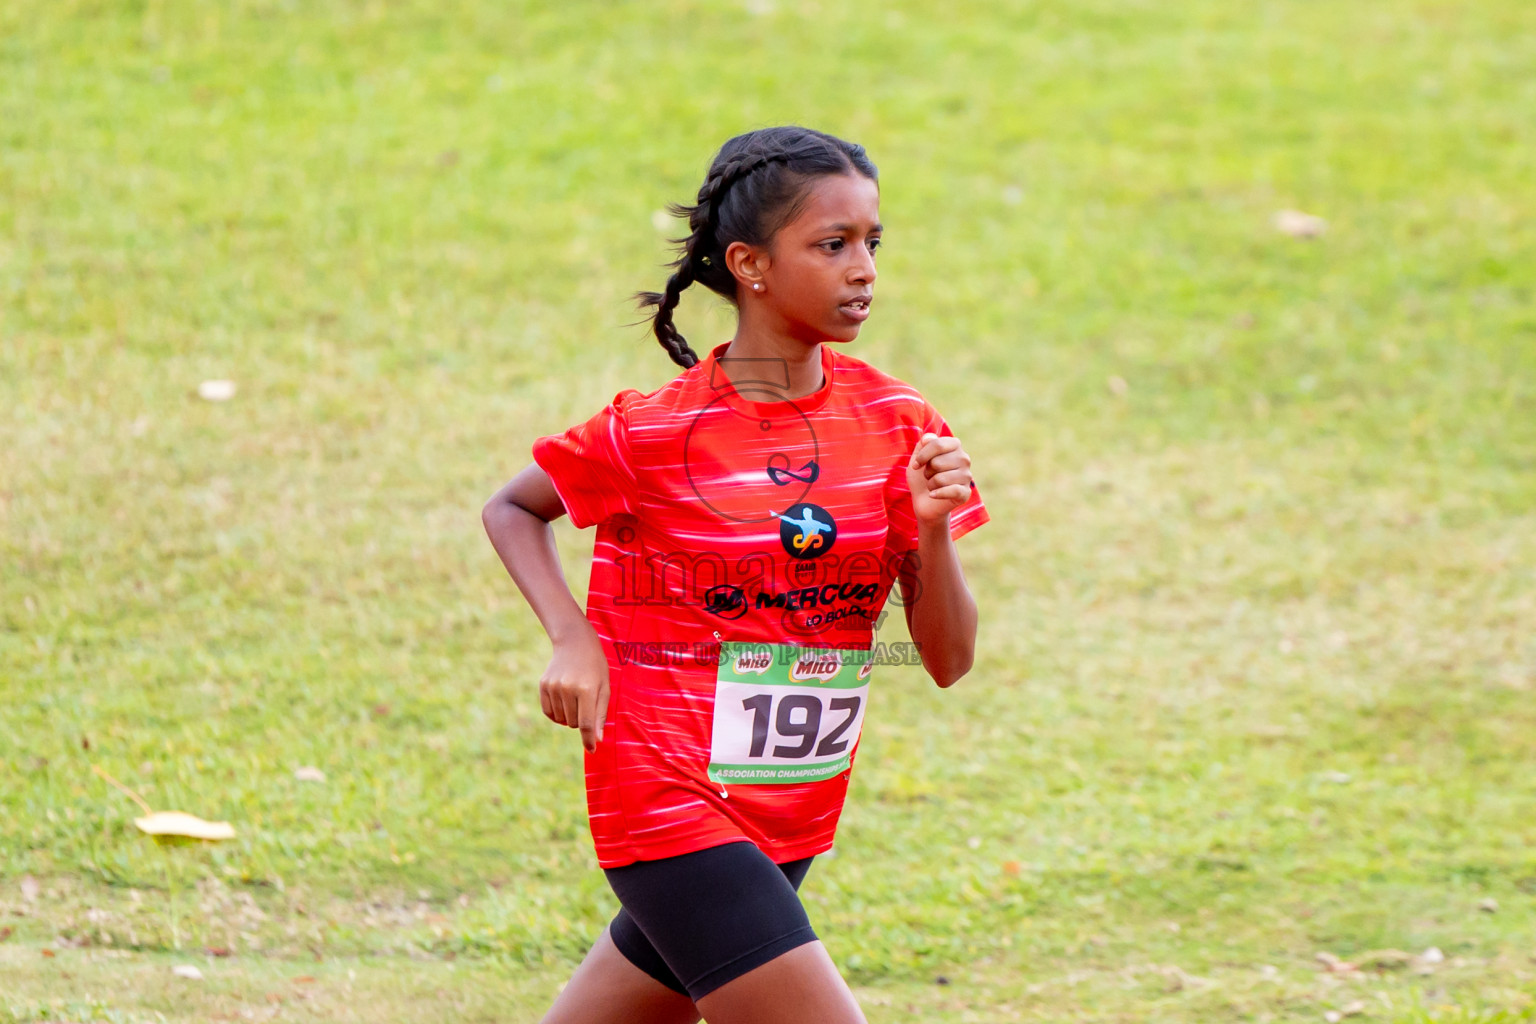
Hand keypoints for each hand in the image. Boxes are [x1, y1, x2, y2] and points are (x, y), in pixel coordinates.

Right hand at [538, 625, 609, 751]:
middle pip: (573, 723)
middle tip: (586, 703)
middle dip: (581, 720)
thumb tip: (597, 739)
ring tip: (575, 698)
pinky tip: (564, 701)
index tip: (592, 749)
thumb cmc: (595, 667)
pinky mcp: (543, 685)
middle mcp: (568, 688)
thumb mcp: (604, 687)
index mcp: (586, 689)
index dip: (589, 739)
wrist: (575, 643)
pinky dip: (557, 714)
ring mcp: (553, 687)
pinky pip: (548, 712)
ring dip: (569, 716)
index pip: (586, 723)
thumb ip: (601, 714)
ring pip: (560, 720)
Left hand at [905, 431, 973, 527]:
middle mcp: (964, 459)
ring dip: (931, 484)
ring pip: (941, 478)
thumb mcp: (917, 457)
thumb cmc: (921, 477)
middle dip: (927, 472)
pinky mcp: (965, 493)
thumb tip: (928, 438)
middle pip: (937, 462)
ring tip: (933, 485)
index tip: (915, 465)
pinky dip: (937, 494)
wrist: (924, 501)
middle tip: (929, 476)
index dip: (922, 456)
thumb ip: (922, 444)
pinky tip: (933, 495)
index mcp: (954, 445)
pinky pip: (951, 491)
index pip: (937, 444)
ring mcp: (967, 476)